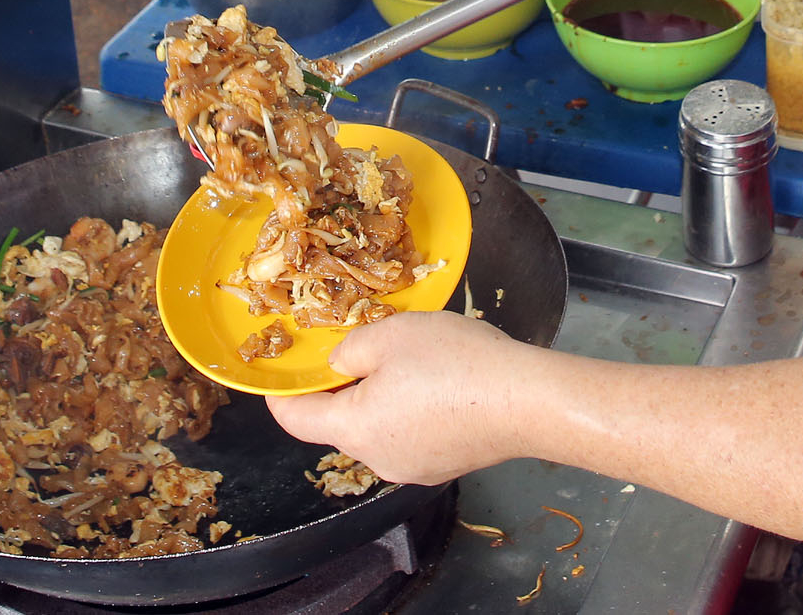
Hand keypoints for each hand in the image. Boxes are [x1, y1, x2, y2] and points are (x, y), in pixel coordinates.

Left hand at [265, 310, 536, 484]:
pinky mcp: (442, 466)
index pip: (297, 420)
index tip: (277, 380)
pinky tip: (442, 384)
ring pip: (380, 428)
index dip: (282, 396)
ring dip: (383, 398)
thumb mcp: (392, 333)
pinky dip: (414, 411)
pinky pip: (412, 435)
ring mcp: (412, 468)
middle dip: (346, 388)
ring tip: (414, 360)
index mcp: (354, 428)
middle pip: (342, 423)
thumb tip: (340, 364)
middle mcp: (376, 458)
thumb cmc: (456, 363)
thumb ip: (351, 348)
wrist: (525, 400)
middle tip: (366, 348)